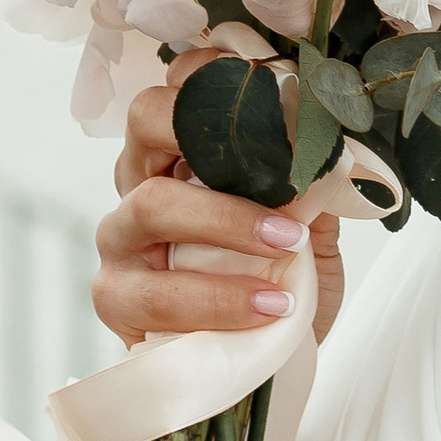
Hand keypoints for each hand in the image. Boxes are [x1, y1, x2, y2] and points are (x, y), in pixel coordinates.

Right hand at [94, 50, 345, 351]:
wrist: (264, 366)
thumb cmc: (278, 285)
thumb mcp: (310, 232)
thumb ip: (310, 192)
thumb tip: (324, 154)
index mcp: (181, 152)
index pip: (181, 86)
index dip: (217, 74)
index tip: (279, 86)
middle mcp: (141, 181)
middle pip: (147, 119)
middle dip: (213, 132)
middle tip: (283, 161)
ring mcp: (121, 238)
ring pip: (151, 204)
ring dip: (226, 221)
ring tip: (287, 244)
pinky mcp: (116, 298)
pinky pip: (154, 292)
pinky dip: (216, 298)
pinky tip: (267, 306)